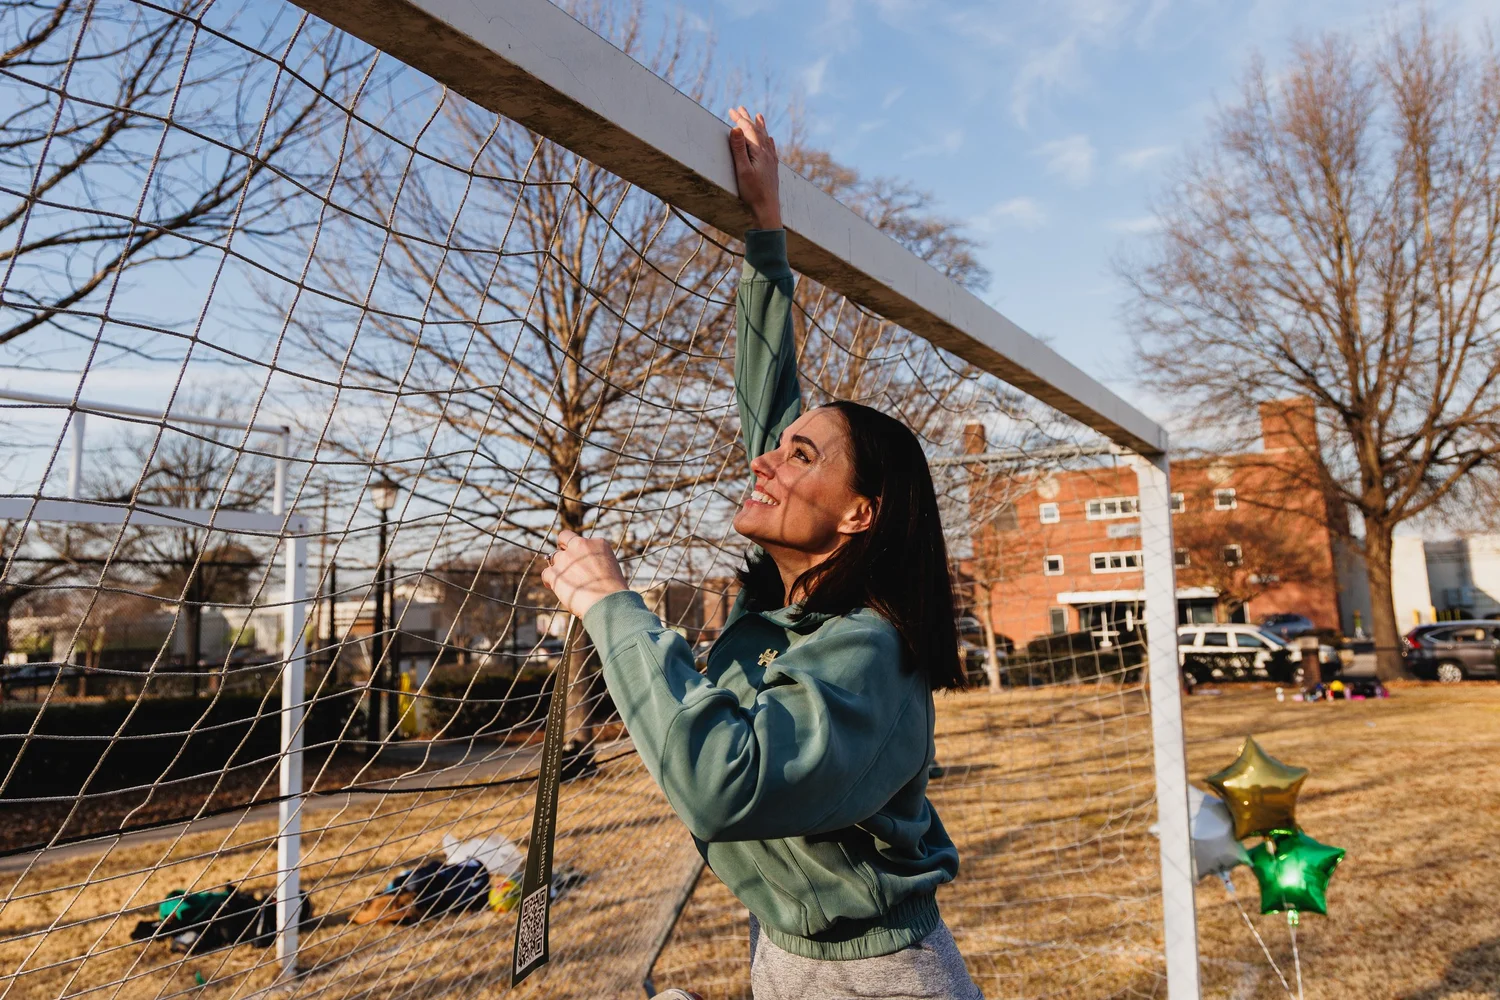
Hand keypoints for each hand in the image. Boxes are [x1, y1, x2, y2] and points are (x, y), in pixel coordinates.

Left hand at [540, 529, 628, 619]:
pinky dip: (548, 580)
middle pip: (564, 538)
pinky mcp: (555, 573)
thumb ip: (596, 562)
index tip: (578, 556)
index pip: (582, 540)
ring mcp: (566, 558)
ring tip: (562, 579)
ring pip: (553, 557)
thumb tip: (586, 569)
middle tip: (564, 560)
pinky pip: (546, 573)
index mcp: (598, 543)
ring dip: (557, 566)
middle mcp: (581, 545)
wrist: (608, 602)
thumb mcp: (611, 568)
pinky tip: (552, 586)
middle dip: (563, 547)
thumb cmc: (614, 592)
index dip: (578, 548)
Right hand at [728, 106, 780, 230]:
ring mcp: (771, 161)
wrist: (767, 210)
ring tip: (759, 116)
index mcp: (759, 152)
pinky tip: (770, 140)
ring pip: (766, 138)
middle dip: (748, 119)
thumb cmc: (753, 193)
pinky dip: (769, 140)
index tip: (732, 110)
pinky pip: (771, 149)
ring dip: (760, 126)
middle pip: (758, 131)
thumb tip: (736, 128)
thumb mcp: (742, 170)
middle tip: (740, 108)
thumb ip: (738, 149)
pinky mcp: (773, 169)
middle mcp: (767, 154)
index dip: (740, 119)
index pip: (749, 130)